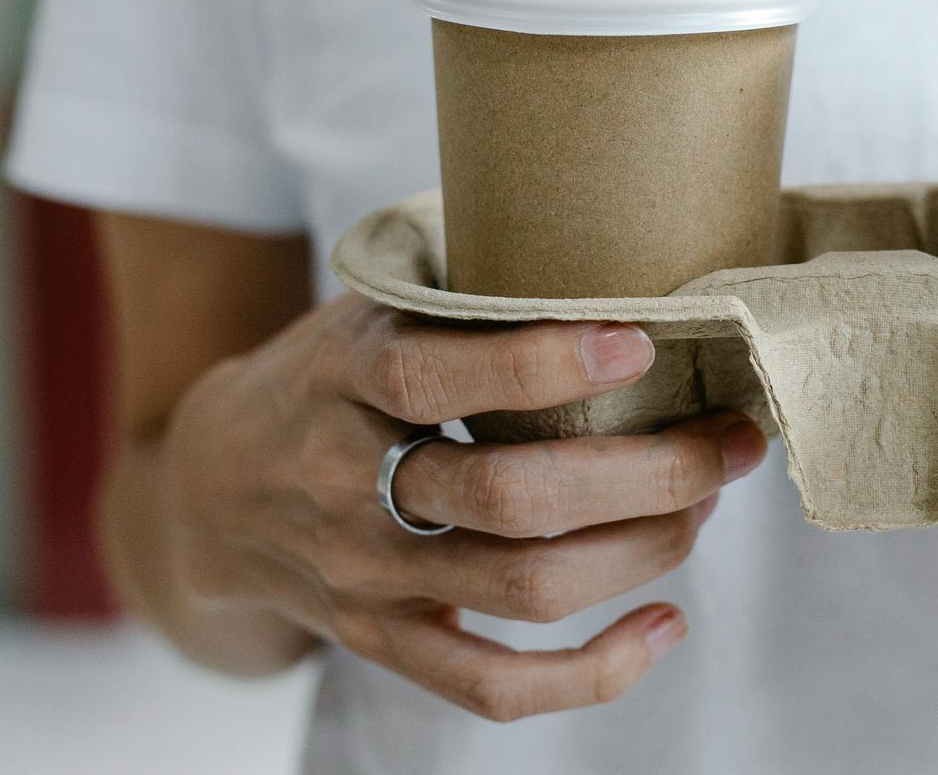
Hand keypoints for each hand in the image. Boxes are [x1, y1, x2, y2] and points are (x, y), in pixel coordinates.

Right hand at [161, 294, 766, 719]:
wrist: (209, 494)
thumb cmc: (326, 380)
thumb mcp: (362, 314)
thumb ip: (455, 296)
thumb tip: (617, 250)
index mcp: (340, 381)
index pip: (435, 381)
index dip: (541, 365)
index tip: (638, 342)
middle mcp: (345, 486)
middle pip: (510, 499)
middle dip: (648, 472)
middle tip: (728, 438)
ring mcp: (366, 578)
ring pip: (524, 588)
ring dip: (644, 547)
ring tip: (708, 500)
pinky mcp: (385, 642)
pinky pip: (492, 687)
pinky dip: (591, 675)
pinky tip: (665, 625)